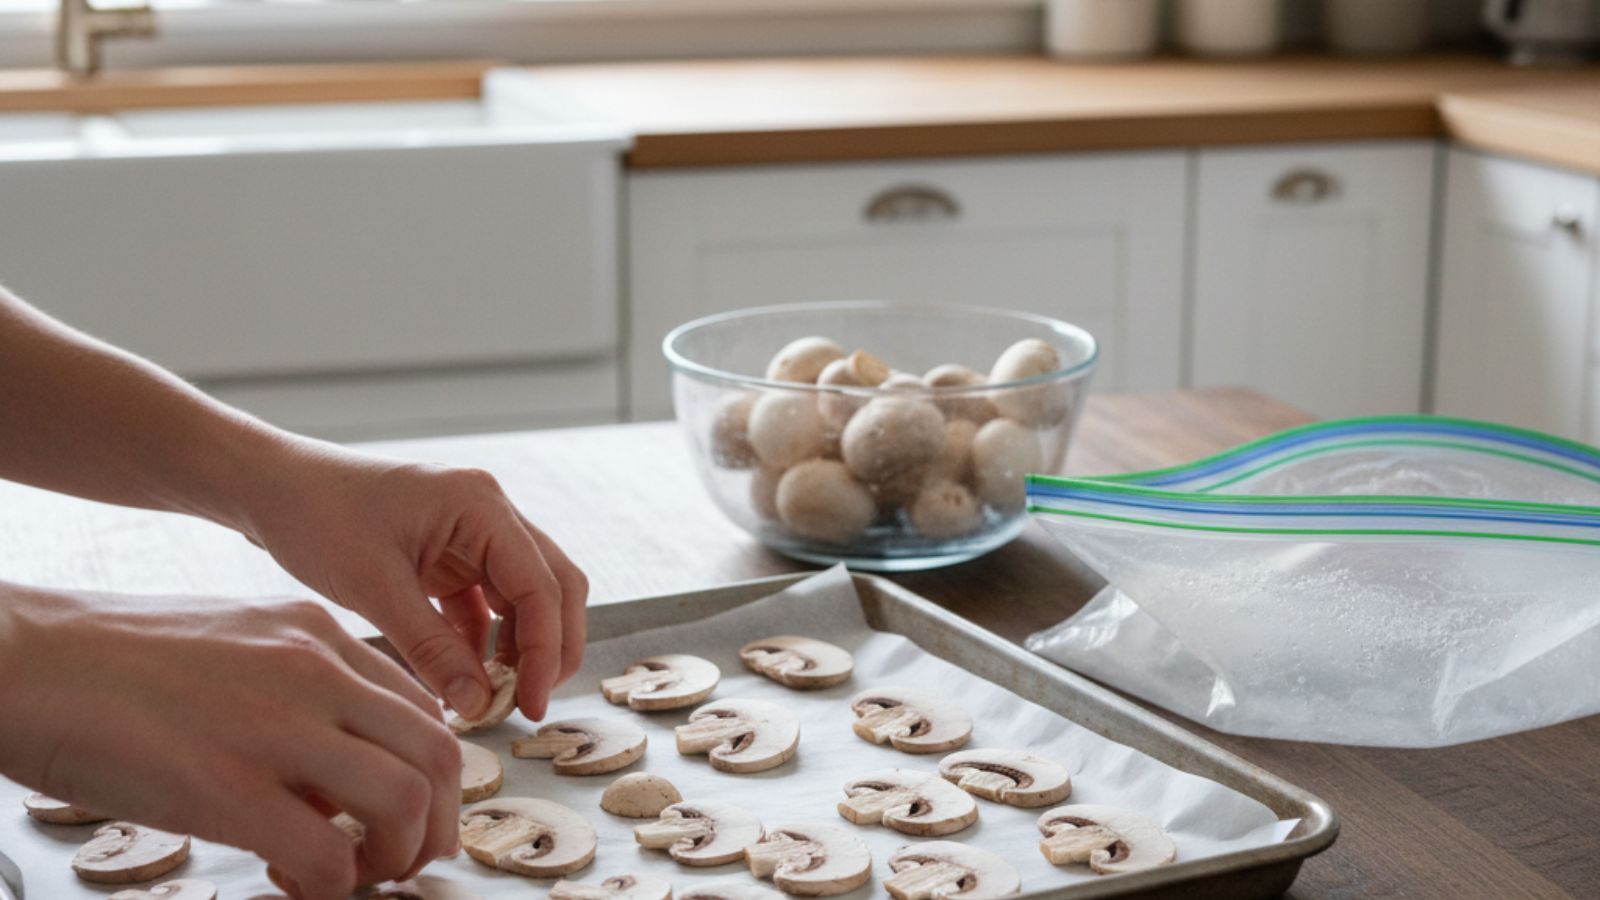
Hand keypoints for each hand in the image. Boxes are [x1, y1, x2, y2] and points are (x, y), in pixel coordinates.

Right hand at [0, 586, 461, 898]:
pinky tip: (296, 882)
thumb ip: (301, 689)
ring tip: (355, 874)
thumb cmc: (116, 663)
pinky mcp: (227, 787)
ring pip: (405, 799)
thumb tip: (335, 769)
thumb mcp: (238, 644)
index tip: (404, 808)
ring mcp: (275, 727)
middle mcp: (315, 670)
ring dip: (396, 855)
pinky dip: (331, 885)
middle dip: (438, 820)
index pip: (421, 706)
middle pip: (438, 752)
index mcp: (317, 633)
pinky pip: (328, 854)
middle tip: (404, 856)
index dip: (428, 771)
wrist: (29, 660)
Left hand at [238, 440, 587, 721]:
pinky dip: (483, 642)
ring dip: (519, 647)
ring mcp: (473, 535)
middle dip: (549, 648)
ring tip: (494, 697)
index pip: (541, 586)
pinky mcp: (451, 556)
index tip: (532, 705)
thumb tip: (478, 703)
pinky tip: (463, 677)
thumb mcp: (373, 587)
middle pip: (553, 587)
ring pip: (525, 598)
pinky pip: (487, 605)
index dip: (544, 651)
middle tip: (531, 704)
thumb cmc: (316, 516)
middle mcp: (490, 514)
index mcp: (481, 506)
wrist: (271, 488)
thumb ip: (431, 648)